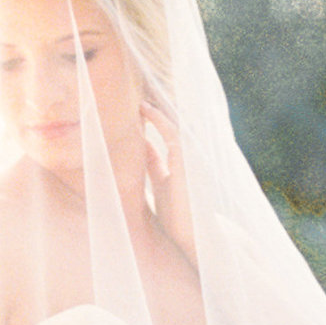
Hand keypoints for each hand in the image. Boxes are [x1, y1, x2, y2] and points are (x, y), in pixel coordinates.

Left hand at [143, 102, 194, 251]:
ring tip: (140, 92)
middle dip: (155, 108)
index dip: (151, 121)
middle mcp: (186, 156)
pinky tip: (146, 109)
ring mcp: (188, 157)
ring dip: (157, 108)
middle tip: (137, 89)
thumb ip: (153, 163)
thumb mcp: (159, 183)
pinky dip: (159, 119)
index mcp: (179, 164)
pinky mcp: (186, 160)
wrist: (191, 235)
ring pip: (173, 123)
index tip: (134, 108)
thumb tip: (140, 145)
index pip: (164, 135)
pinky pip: (172, 132)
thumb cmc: (176, 214)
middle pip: (170, 124)